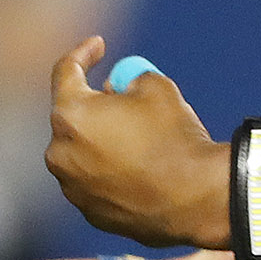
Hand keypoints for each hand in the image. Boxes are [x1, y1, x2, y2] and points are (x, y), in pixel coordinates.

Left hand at [45, 38, 230, 248]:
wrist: (199, 199)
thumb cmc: (178, 139)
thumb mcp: (158, 87)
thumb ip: (128, 80)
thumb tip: (118, 88)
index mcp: (71, 114)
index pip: (65, 71)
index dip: (83, 53)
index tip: (98, 46)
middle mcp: (60, 152)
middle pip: (70, 117)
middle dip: (94, 105)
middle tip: (122, 99)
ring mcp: (73, 187)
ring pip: (81, 153)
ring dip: (101, 143)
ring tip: (140, 145)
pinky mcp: (91, 213)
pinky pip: (95, 183)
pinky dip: (111, 175)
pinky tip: (142, 175)